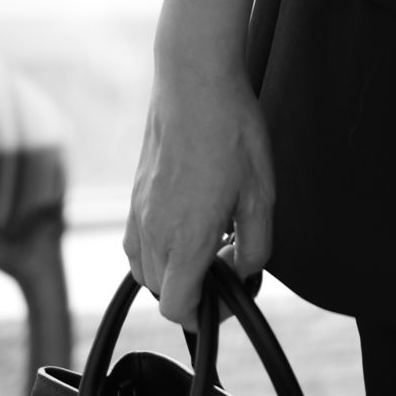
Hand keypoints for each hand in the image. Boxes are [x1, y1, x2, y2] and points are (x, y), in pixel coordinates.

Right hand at [124, 60, 275, 326]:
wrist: (193, 80)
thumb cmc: (231, 131)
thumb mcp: (262, 194)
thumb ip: (255, 246)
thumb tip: (243, 271)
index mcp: (185, 238)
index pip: (177, 309)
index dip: (206, 315)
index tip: (229, 295)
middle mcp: (152, 232)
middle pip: (164, 292)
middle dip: (196, 288)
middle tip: (229, 255)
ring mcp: (137, 213)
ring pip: (146, 269)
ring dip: (176, 268)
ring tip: (210, 236)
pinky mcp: (133, 195)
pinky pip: (137, 243)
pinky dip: (159, 247)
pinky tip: (187, 218)